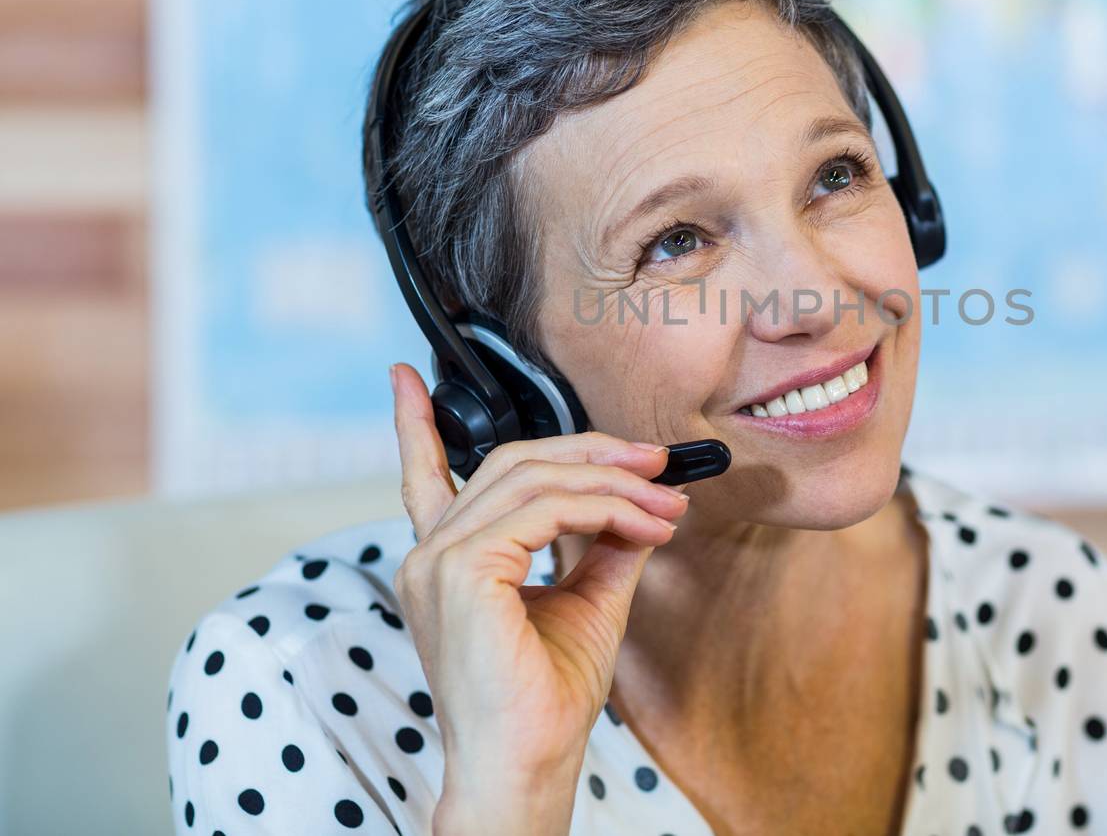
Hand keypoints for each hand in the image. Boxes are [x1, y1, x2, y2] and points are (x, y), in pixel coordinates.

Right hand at [387, 363, 688, 831]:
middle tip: (658, 465)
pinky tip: (645, 525)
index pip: (424, 475)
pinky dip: (606, 508)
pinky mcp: (463, 570)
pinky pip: (546, 509)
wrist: (529, 762)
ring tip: (667, 505)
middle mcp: (429, 554)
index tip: (406, 377)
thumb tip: (641, 499)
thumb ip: (603, 543)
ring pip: (534, 477)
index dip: (414, 424)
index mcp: (444, 560)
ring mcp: (438, 560)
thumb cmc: (547, 697)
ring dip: (614, 482)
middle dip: (592, 452)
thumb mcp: (586, 600)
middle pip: (512, 461)